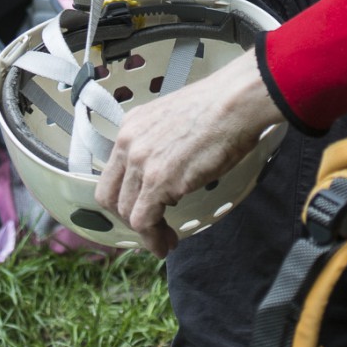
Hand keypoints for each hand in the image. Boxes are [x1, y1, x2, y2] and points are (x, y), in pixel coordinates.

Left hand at [94, 57, 282, 256]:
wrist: (236, 102)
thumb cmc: (220, 108)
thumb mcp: (175, 121)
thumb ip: (162, 143)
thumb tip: (170, 165)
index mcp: (131, 127)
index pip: (113, 172)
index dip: (124, 196)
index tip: (142, 208)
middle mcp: (128, 143)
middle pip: (111, 195)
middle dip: (127, 217)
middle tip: (151, 227)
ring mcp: (141, 162)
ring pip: (126, 211)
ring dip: (145, 231)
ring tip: (165, 239)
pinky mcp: (159, 181)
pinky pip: (144, 221)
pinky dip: (153, 238)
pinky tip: (167, 244)